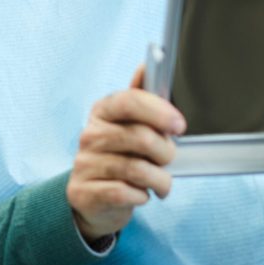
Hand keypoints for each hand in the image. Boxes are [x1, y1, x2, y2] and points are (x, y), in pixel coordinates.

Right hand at [67, 67, 185, 243]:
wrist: (95, 199)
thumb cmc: (120, 157)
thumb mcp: (130, 126)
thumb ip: (141, 98)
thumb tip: (145, 65)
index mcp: (103, 111)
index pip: (129, 101)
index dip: (158, 111)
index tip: (179, 125)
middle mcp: (89, 135)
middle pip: (140, 137)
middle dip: (165, 152)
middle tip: (168, 159)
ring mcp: (84, 164)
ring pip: (137, 169)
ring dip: (159, 180)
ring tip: (159, 182)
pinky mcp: (84, 192)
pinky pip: (126, 193)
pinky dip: (141, 196)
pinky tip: (140, 194)